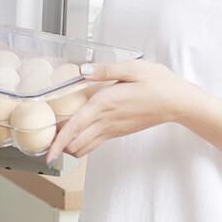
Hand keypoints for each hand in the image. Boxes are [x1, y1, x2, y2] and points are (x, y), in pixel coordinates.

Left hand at [46, 60, 191, 165]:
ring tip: (55, 141)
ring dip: (70, 146)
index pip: (76, 126)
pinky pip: (96, 142)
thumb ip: (105, 69)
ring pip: (86, 146)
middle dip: (59, 146)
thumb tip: (82, 70)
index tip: (47, 153)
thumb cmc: (157, 82)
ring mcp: (114, 129)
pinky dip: (82, 143)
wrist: (180, 102)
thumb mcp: (132, 68)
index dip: (59, 141)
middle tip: (42, 144)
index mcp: (105, 104)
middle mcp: (107, 120)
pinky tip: (76, 136)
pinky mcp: (119, 131)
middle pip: (77, 141)